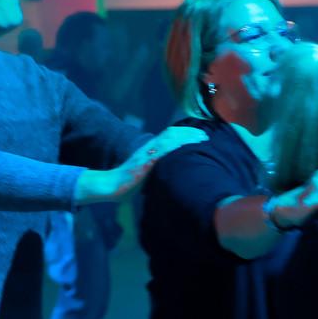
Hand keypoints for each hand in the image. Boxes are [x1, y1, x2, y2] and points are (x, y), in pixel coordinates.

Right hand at [74, 127, 207, 204]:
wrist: (112, 186)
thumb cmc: (129, 182)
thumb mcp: (146, 172)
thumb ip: (158, 167)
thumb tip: (172, 172)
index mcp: (150, 149)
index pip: (169, 135)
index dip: (185, 133)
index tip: (199, 135)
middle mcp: (149, 148)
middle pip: (172, 133)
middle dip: (189, 133)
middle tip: (205, 136)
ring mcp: (147, 154)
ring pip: (169, 139)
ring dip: (187, 137)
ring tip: (201, 139)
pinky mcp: (146, 163)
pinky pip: (162, 151)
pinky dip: (176, 146)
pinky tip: (187, 146)